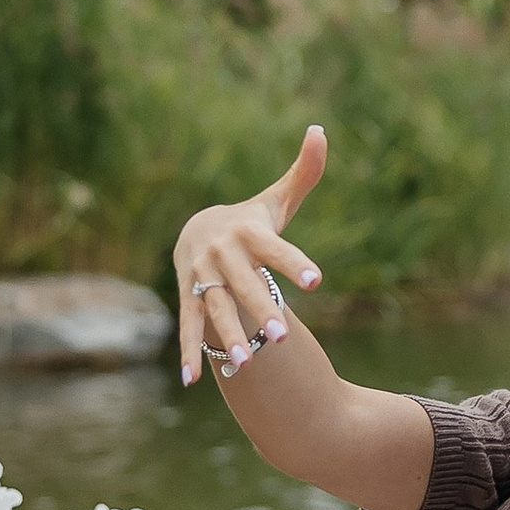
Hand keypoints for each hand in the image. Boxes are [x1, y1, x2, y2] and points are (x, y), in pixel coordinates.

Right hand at [173, 126, 327, 386]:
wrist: (197, 230)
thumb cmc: (251, 220)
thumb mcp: (276, 200)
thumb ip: (304, 173)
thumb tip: (321, 130)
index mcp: (249, 232)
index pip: (276, 248)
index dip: (294, 262)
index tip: (317, 280)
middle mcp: (223, 255)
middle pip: (246, 285)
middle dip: (262, 310)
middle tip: (284, 336)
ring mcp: (202, 279)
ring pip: (217, 309)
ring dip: (228, 337)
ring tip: (246, 364)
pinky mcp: (188, 298)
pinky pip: (189, 326)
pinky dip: (189, 353)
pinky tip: (192, 380)